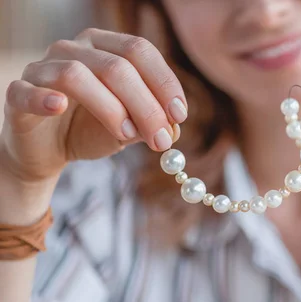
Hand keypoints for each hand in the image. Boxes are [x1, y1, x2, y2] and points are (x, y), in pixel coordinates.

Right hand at [0, 28, 186, 183]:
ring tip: (127, 137)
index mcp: (105, 47)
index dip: (164, 82)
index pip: (139, 50)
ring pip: (77, 75)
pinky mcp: (17, 94)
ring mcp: (42, 69)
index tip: (180, 115)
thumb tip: (175, 127)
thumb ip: (150, 123)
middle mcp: (74, 49)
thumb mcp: (130, 128)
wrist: (49, 151)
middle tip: (162, 140)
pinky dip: (43, 98)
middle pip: (116, 66)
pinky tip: (60, 107)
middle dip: (146, 106)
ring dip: (111, 109)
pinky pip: (27, 91)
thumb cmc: (92, 130)